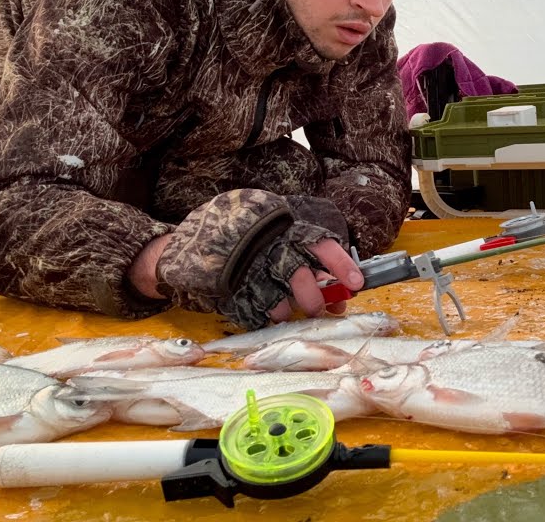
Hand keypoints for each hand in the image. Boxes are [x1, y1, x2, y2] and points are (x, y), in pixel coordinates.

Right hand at [149, 189, 356, 329]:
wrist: (187, 243)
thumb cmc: (242, 235)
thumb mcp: (273, 230)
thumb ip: (303, 250)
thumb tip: (338, 281)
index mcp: (282, 227)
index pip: (319, 243)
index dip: (340, 264)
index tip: (357, 283)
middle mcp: (266, 248)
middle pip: (301, 277)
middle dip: (315, 298)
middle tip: (321, 308)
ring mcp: (246, 270)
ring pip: (281, 299)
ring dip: (290, 310)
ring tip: (289, 310)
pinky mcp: (229, 291)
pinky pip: (257, 313)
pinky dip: (267, 317)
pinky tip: (266, 311)